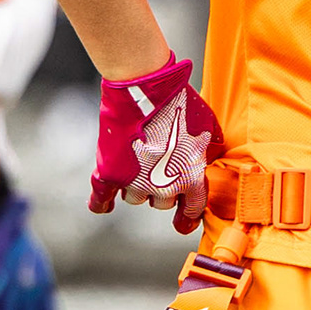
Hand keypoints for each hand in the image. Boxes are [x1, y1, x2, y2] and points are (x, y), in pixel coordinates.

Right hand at [90, 52, 223, 231]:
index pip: (192, 209)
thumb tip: (209, 154)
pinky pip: (102, 199)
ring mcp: (135, 182)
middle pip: (161, 202)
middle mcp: (164, 187)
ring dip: (135, 185)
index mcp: (191, 179)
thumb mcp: (208, 125)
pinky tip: (103, 205)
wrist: (144, 90)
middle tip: (158, 163)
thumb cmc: (180, 103)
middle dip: (160, 187)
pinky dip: (101, 203)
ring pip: (134, 197)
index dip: (187, 214)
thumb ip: (209, 147)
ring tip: (136, 160)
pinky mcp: (109, 174)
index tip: (182, 219)